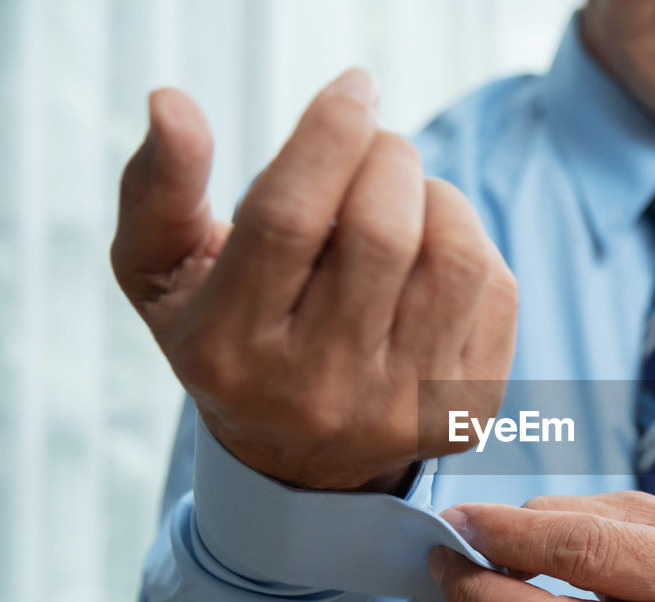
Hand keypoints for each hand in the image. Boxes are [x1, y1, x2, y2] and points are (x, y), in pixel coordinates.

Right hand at [110, 69, 516, 490]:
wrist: (298, 460)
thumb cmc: (231, 338)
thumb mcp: (164, 275)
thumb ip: (158, 191)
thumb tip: (172, 104)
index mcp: (231, 349)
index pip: (288, 220)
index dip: (328, 134)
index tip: (354, 89)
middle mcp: (317, 390)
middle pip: (381, 234)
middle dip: (388, 159)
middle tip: (378, 147)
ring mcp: (398, 410)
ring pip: (453, 259)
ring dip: (438, 198)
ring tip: (407, 199)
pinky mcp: (462, 413)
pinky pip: (496, 293)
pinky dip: (473, 248)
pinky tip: (433, 255)